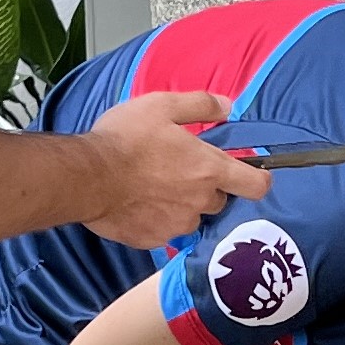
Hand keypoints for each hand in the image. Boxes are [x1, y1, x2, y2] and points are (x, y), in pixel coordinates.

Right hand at [78, 91, 270, 247]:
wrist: (86, 177)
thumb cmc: (125, 139)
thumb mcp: (162, 105)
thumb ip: (201, 105)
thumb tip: (228, 106)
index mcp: (209, 170)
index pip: (257, 185)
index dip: (258, 179)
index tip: (248, 173)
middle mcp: (199, 202)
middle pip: (219, 200)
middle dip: (207, 187)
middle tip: (179, 170)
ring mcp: (176, 225)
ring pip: (191, 217)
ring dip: (182, 205)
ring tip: (154, 187)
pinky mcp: (152, 240)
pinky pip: (165, 230)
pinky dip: (157, 219)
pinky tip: (138, 203)